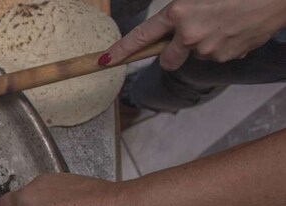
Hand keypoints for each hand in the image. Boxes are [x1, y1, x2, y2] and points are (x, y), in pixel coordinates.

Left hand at [104, 0, 285, 69]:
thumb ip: (178, 9)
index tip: (105, 60)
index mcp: (179, 12)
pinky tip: (236, 27)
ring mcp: (210, 49)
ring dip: (203, 44)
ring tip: (224, 21)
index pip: (141, 37)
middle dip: (172, 52)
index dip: (121, 50)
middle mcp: (190, 35)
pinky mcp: (228, 57)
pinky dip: (223, 45)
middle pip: (167, 59)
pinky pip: (218, 55)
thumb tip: (168, 22)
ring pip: (196, 54)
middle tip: (188, 34)